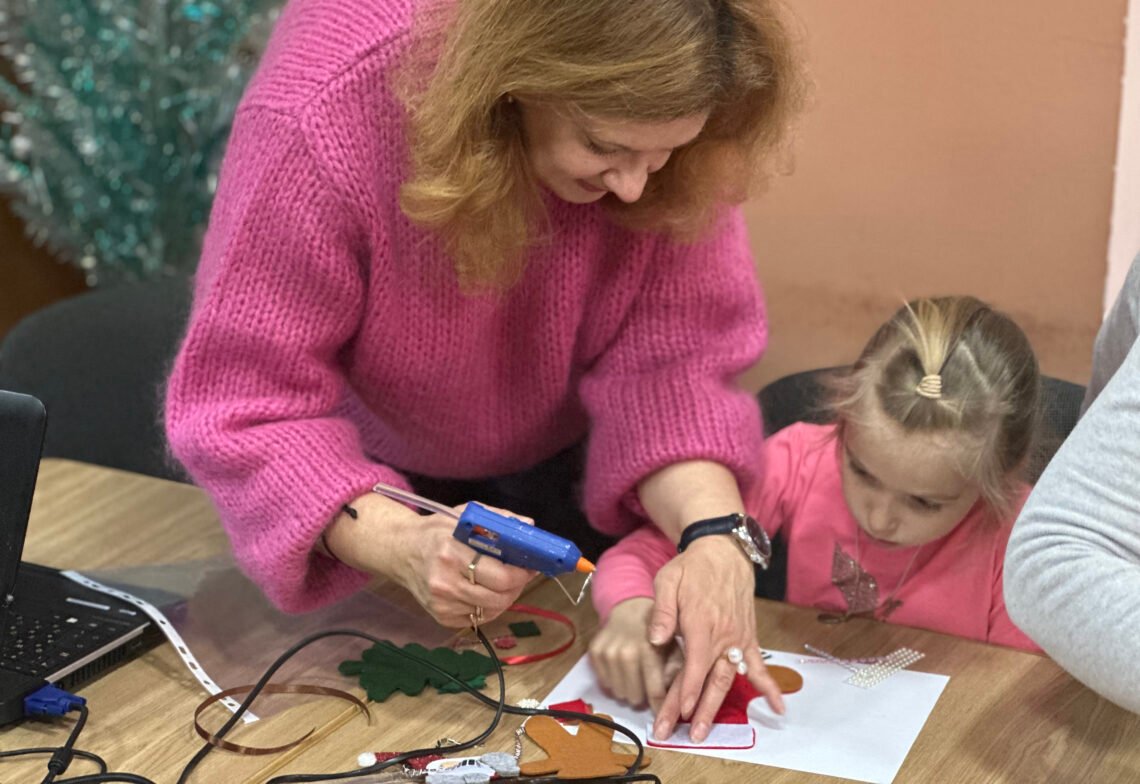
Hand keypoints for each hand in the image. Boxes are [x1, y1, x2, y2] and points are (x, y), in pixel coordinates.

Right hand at [326, 495, 534, 627]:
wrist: (401, 550)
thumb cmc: (437, 531)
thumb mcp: (465, 515)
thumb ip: (500, 520)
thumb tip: (530, 528)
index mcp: (452, 552)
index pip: (500, 575)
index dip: (521, 572)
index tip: (529, 565)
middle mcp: (444, 582)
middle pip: (498, 596)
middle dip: (517, 585)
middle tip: (521, 573)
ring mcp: (441, 603)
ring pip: (491, 610)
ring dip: (505, 596)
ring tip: (503, 581)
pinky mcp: (440, 617)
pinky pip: (478, 619)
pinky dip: (489, 606)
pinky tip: (485, 590)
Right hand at [588, 597, 682, 711]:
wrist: (630, 607)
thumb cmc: (658, 630)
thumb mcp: (675, 646)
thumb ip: (678, 671)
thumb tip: (679, 700)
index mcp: (648, 649)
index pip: (655, 691)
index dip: (661, 709)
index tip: (666, 721)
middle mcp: (624, 652)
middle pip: (634, 698)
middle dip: (644, 697)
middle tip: (650, 688)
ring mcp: (607, 652)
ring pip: (619, 694)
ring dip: (630, 691)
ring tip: (637, 678)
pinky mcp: (594, 652)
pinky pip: (605, 684)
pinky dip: (616, 683)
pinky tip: (624, 670)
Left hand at [647, 536, 783, 741]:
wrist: (723, 551)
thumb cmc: (691, 567)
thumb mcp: (668, 580)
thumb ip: (662, 611)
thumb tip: (656, 638)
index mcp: (700, 624)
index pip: (694, 666)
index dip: (686, 692)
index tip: (679, 713)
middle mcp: (723, 636)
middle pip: (709, 680)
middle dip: (696, 710)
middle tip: (685, 735)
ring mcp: (738, 639)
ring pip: (728, 679)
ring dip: (717, 707)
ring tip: (707, 732)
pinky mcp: (748, 638)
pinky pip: (759, 665)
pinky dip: (769, 687)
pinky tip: (779, 708)